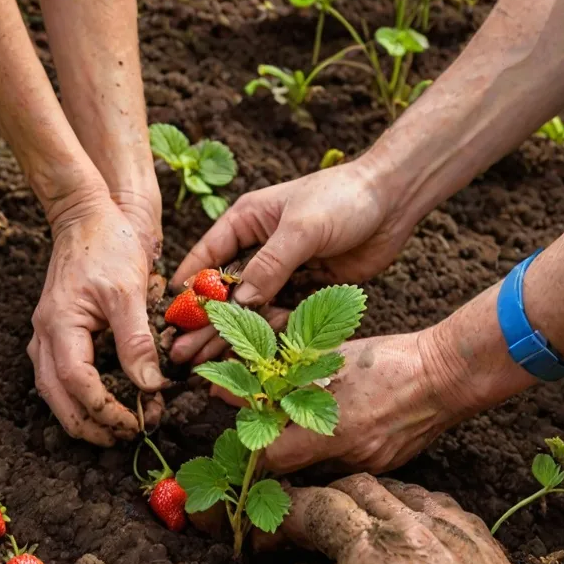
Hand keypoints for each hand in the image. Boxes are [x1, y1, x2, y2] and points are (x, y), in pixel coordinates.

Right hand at [29, 193, 164, 445]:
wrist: (86, 216)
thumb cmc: (108, 245)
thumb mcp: (129, 291)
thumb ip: (137, 341)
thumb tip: (150, 386)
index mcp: (59, 324)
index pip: (76, 383)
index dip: (105, 409)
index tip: (136, 422)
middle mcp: (45, 335)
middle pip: (57, 398)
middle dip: (91, 425)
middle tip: (127, 437)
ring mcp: (46, 336)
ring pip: (54, 393)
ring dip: (84, 416)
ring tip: (118, 429)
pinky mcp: (57, 335)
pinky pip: (60, 378)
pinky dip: (81, 398)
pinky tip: (107, 404)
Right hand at [170, 164, 407, 363]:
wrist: (394, 200)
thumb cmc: (343, 199)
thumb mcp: (301, 228)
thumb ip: (270, 265)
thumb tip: (241, 302)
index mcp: (247, 222)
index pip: (207, 258)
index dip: (188, 289)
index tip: (169, 318)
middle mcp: (258, 248)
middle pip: (224, 292)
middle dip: (202, 323)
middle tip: (179, 353)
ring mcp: (282, 271)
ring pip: (248, 310)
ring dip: (227, 337)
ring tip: (200, 365)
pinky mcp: (306, 289)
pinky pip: (278, 317)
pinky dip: (263, 337)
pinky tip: (245, 358)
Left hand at [192, 331, 461, 473]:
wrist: (447, 376)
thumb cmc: (387, 360)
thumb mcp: (329, 359)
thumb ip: (282, 378)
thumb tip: (234, 388)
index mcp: (331, 430)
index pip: (270, 457)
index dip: (253, 442)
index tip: (249, 425)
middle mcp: (347, 458)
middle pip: (291, 470)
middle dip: (276, 449)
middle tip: (272, 424)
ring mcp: (368, 468)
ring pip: (317, 471)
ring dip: (305, 451)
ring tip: (308, 421)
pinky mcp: (384, 468)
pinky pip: (344, 467)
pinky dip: (333, 451)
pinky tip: (341, 425)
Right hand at [217, 476, 553, 563]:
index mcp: (376, 554)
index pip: (314, 507)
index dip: (279, 518)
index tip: (259, 540)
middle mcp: (414, 527)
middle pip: (351, 490)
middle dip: (316, 510)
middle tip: (295, 547)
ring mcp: (452, 530)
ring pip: (392, 492)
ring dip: (359, 514)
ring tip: (344, 562)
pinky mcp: (479, 542)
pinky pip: (430, 507)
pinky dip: (401, 519)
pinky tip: (396, 558)